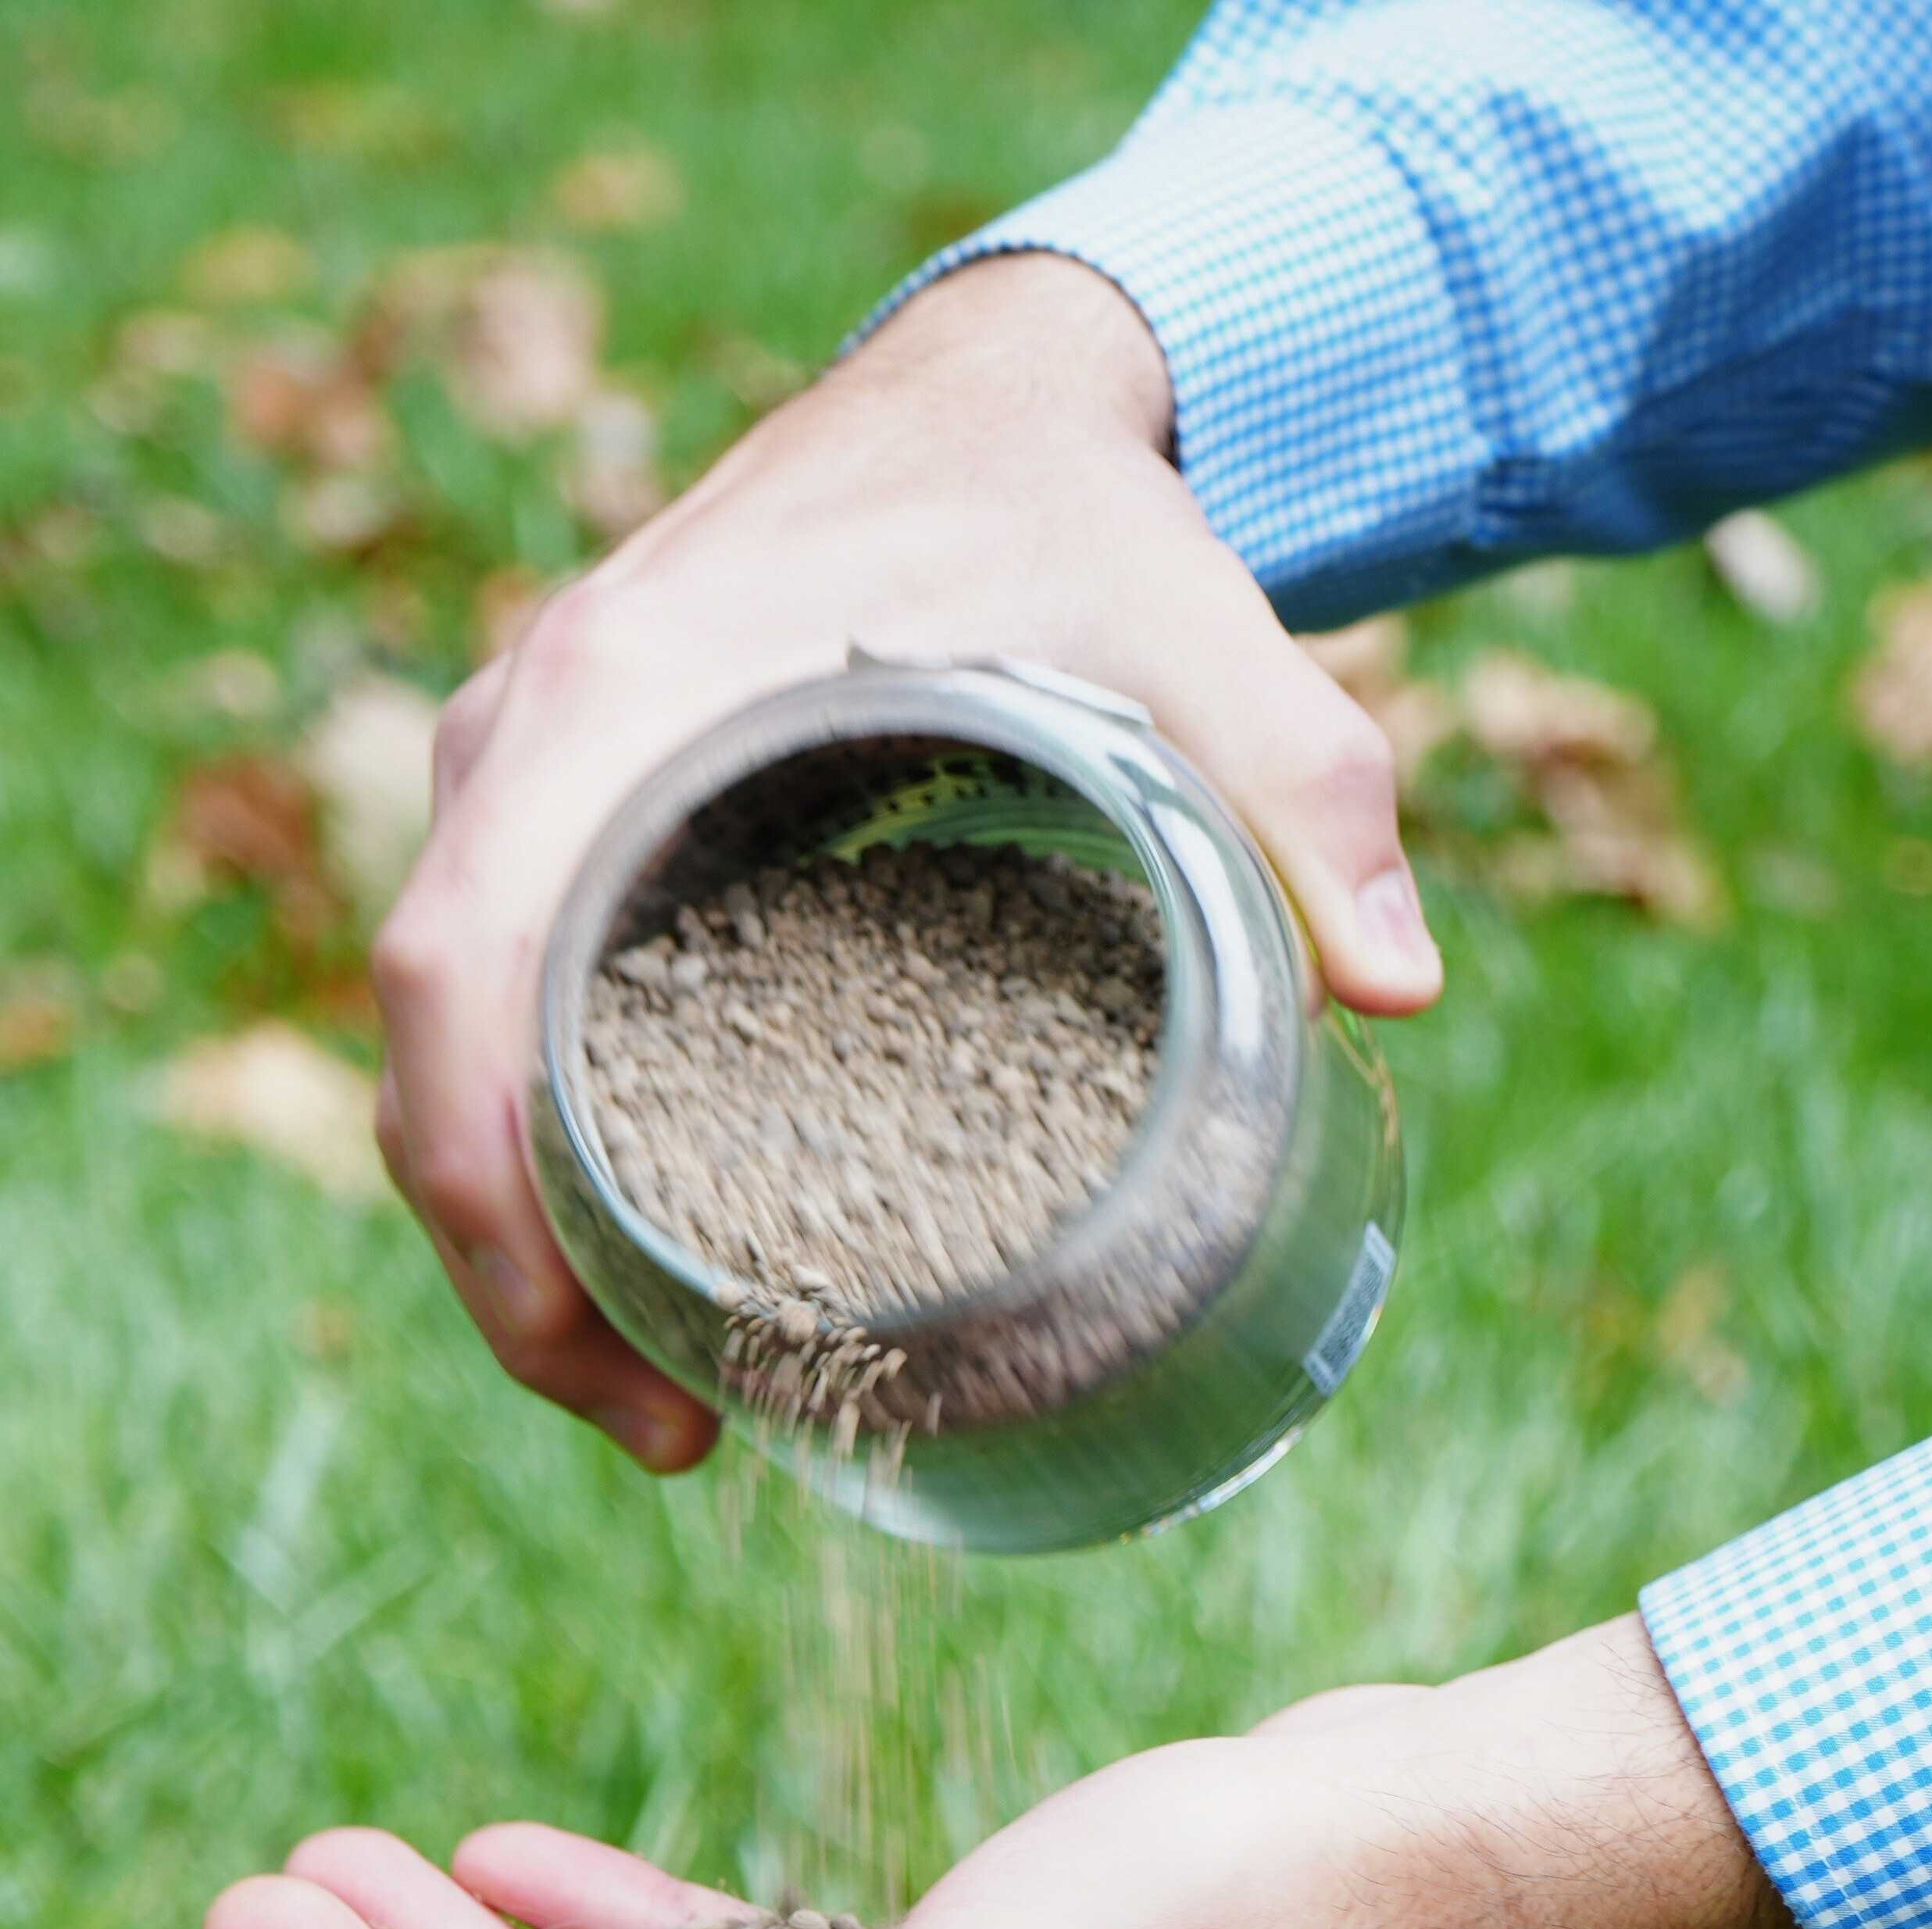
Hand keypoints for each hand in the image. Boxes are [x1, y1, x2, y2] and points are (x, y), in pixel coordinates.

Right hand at [374, 251, 1442, 1470]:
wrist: (991, 393)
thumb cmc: (1072, 509)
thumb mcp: (1203, 630)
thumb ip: (1306, 789)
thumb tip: (1402, 988)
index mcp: (628, 698)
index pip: (461, 966)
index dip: (485, 1183)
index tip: (585, 1358)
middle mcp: (541, 736)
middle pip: (441, 1045)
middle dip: (517, 1273)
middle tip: (676, 1443)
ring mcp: (542, 770)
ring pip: (466, 1038)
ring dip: (534, 1233)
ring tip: (682, 1405)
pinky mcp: (582, 804)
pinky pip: (514, 996)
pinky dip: (563, 1146)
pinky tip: (681, 1269)